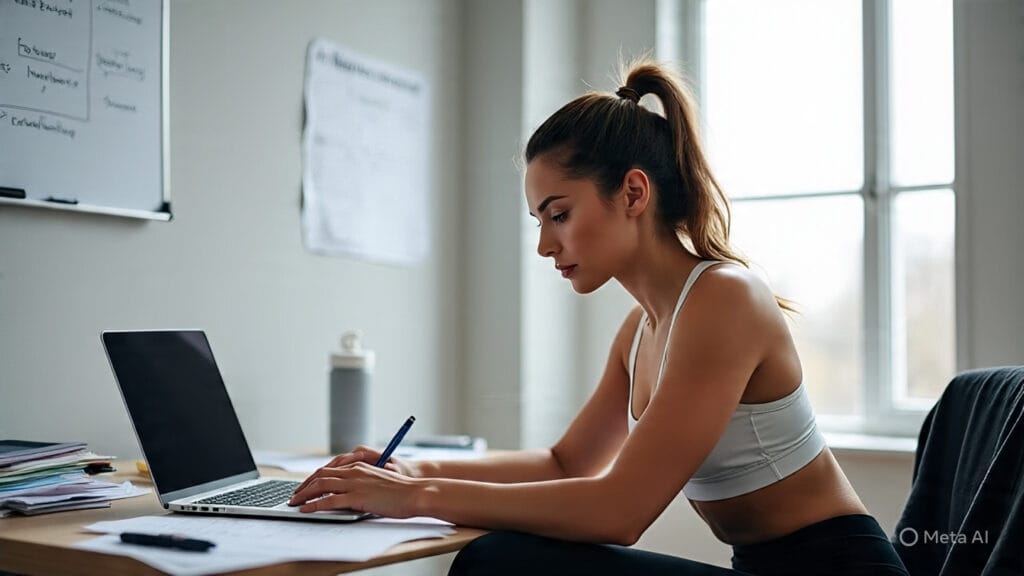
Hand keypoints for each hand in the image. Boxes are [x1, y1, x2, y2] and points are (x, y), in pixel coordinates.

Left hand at [287, 461, 424, 517]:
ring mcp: (355, 483)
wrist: (415, 493)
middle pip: (321, 475)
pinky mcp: (358, 496)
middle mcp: (355, 472)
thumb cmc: (401, 491)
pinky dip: (315, 505)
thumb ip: (362, 483)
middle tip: (294, 496)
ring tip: (294, 503)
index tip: (304, 487)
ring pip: (321, 486)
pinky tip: (307, 510)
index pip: (328, 469)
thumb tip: (347, 493)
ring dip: (304, 494)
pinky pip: (330, 500)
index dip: (313, 478)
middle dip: (304, 486)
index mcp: (359, 467)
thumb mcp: (378, 482)